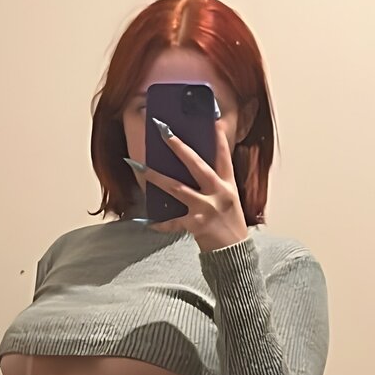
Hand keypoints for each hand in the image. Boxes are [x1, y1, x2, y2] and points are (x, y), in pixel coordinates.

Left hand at [144, 118, 248, 251]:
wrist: (234, 252)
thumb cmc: (228, 224)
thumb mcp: (228, 199)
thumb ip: (214, 184)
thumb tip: (191, 168)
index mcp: (227, 185)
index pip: (223, 157)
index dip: (218, 139)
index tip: (212, 121)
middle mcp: (218, 194)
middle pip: (197, 166)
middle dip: (180, 148)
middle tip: (165, 133)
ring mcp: (206, 208)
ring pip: (177, 188)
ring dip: (157, 178)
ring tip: (141, 168)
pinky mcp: (195, 224)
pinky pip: (172, 222)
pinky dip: (159, 223)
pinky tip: (148, 222)